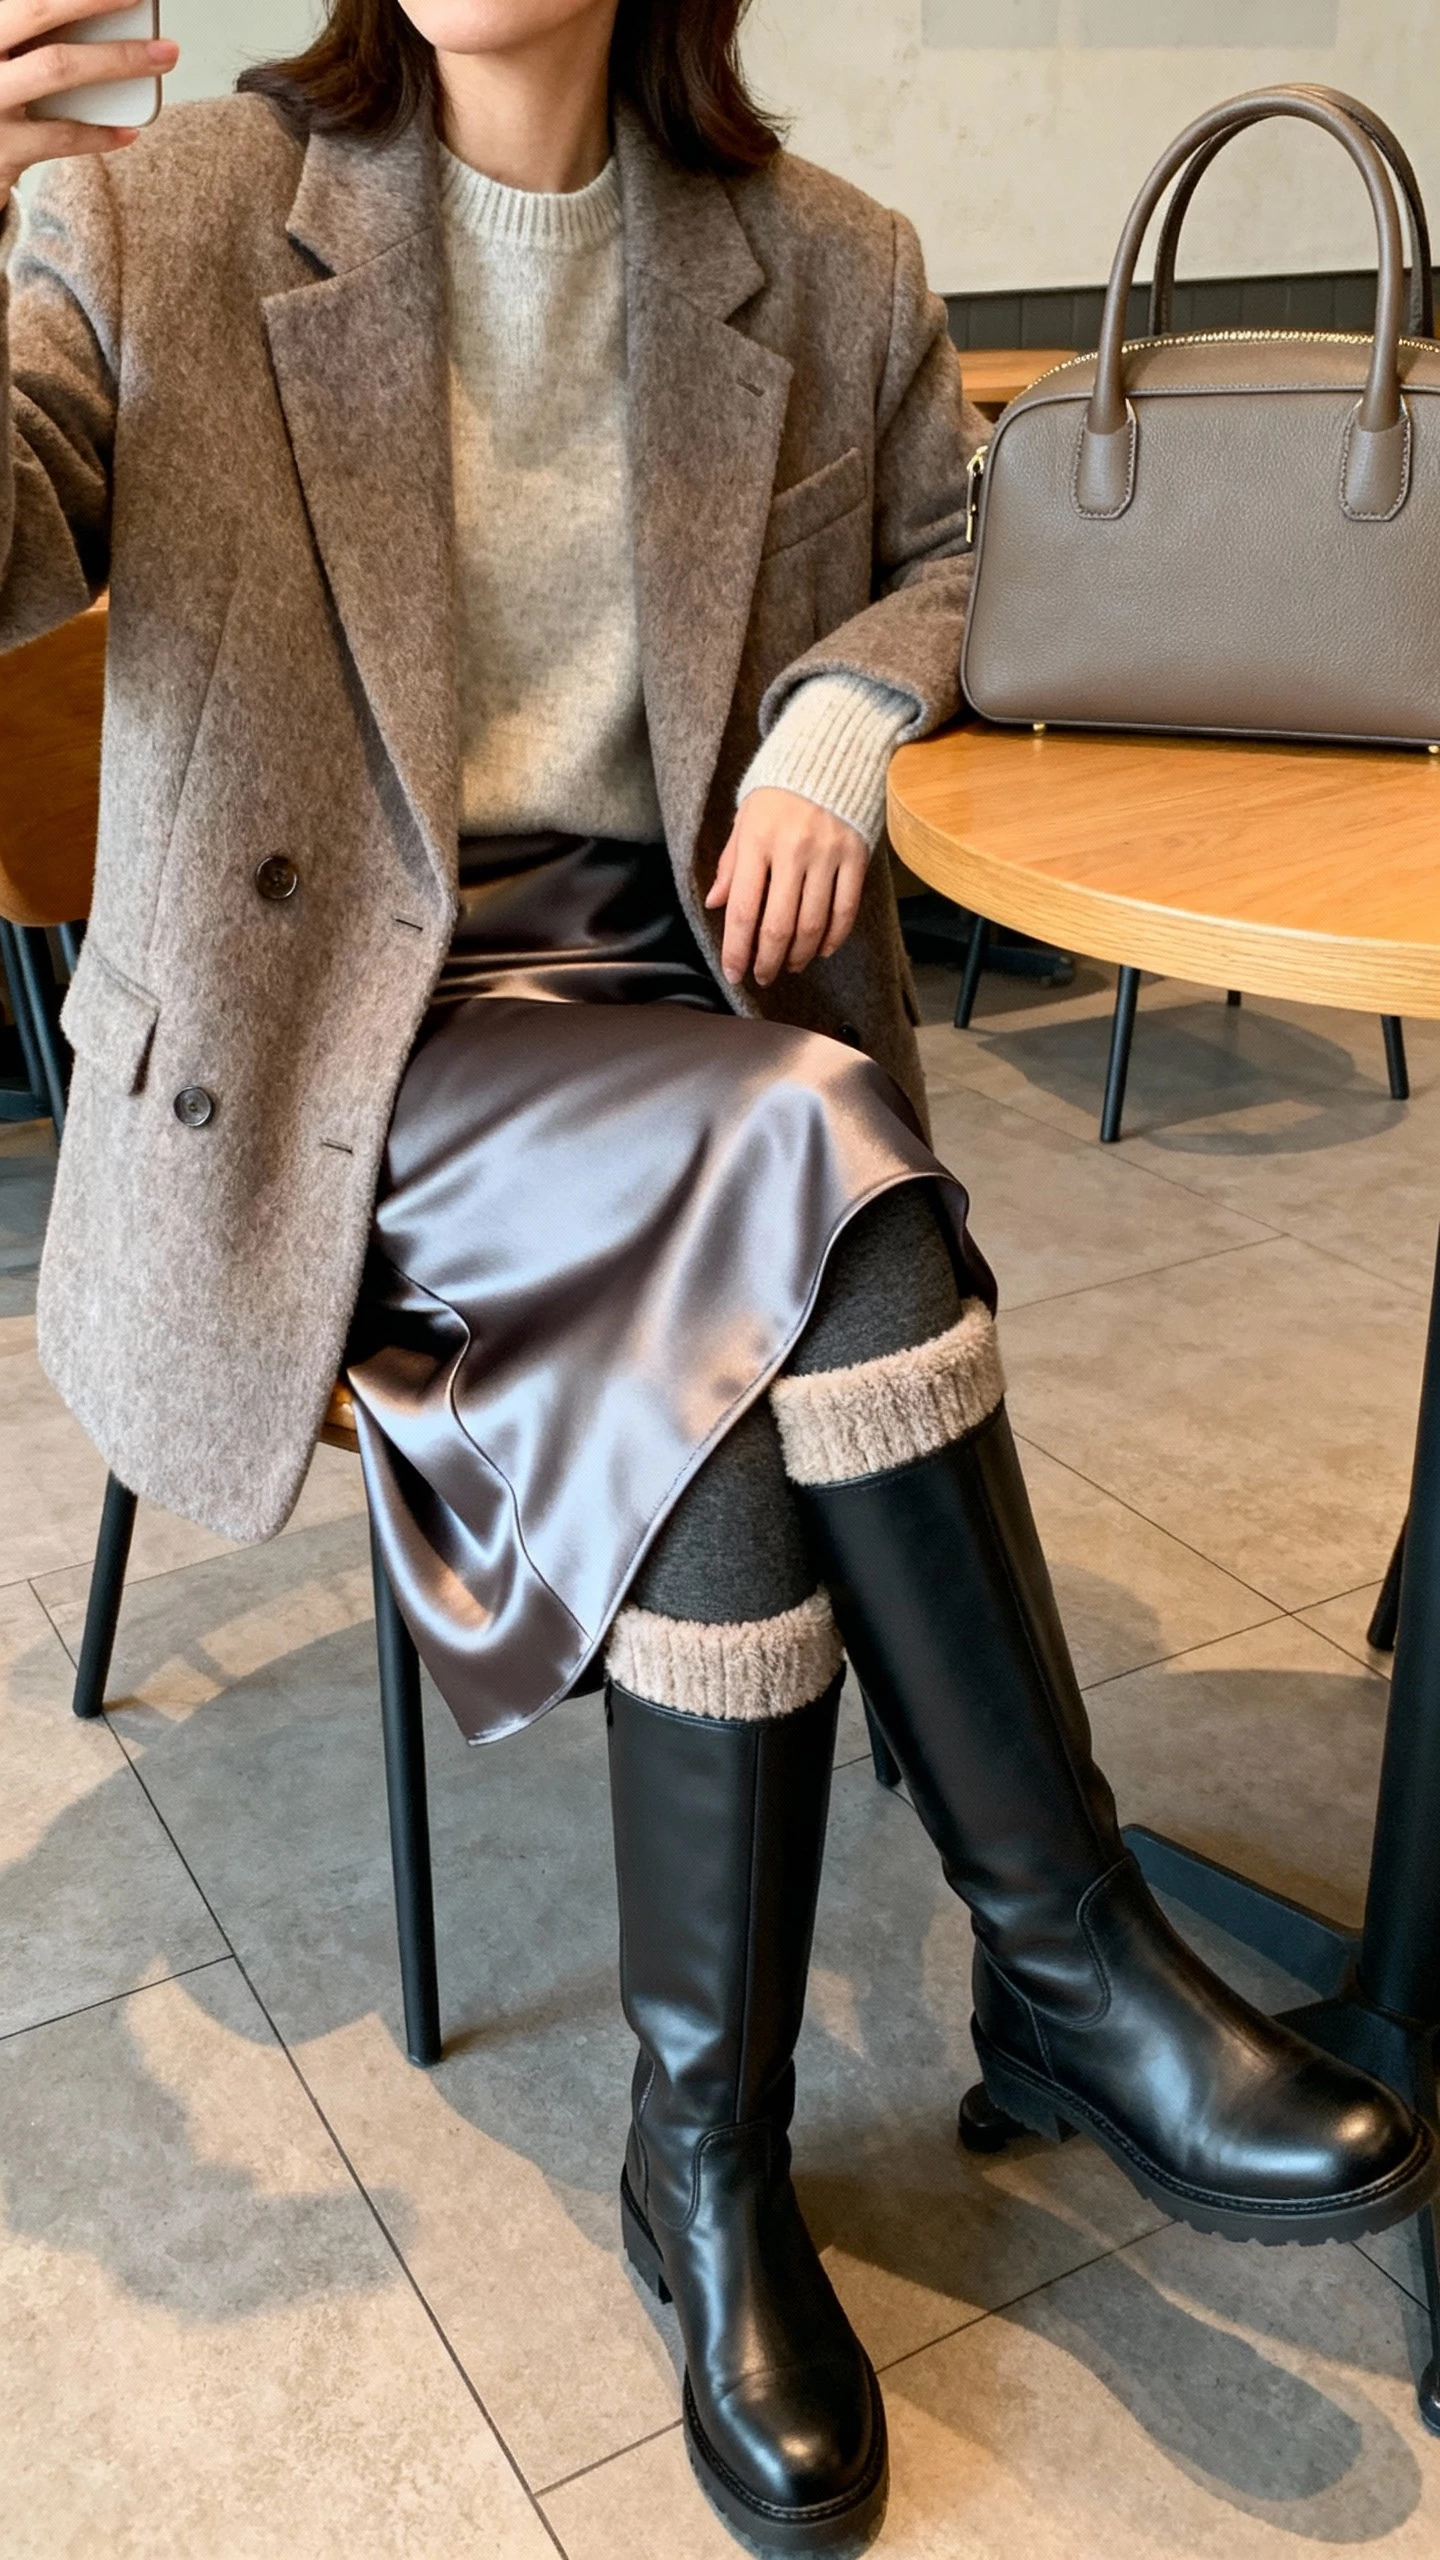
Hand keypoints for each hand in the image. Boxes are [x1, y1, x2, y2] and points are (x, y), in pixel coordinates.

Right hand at [0, 0, 177, 205]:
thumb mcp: (5, 51)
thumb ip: (34, 29)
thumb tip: (94, 13)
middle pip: (37, 10)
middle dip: (95, 0)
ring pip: (57, 68)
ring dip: (117, 59)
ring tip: (161, 56)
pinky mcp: (2, 147)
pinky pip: (60, 137)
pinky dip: (100, 134)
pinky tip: (128, 130)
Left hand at [706, 789, 870, 989]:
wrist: (830, 753)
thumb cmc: (779, 790)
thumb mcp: (745, 819)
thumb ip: (731, 863)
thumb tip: (715, 903)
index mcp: (757, 841)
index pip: (742, 910)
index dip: (736, 949)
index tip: (735, 972)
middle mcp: (792, 850)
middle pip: (777, 926)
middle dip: (767, 961)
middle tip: (763, 977)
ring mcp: (827, 854)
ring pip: (812, 924)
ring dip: (799, 954)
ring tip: (789, 965)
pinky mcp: (856, 855)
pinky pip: (845, 909)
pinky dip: (834, 937)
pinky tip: (822, 949)